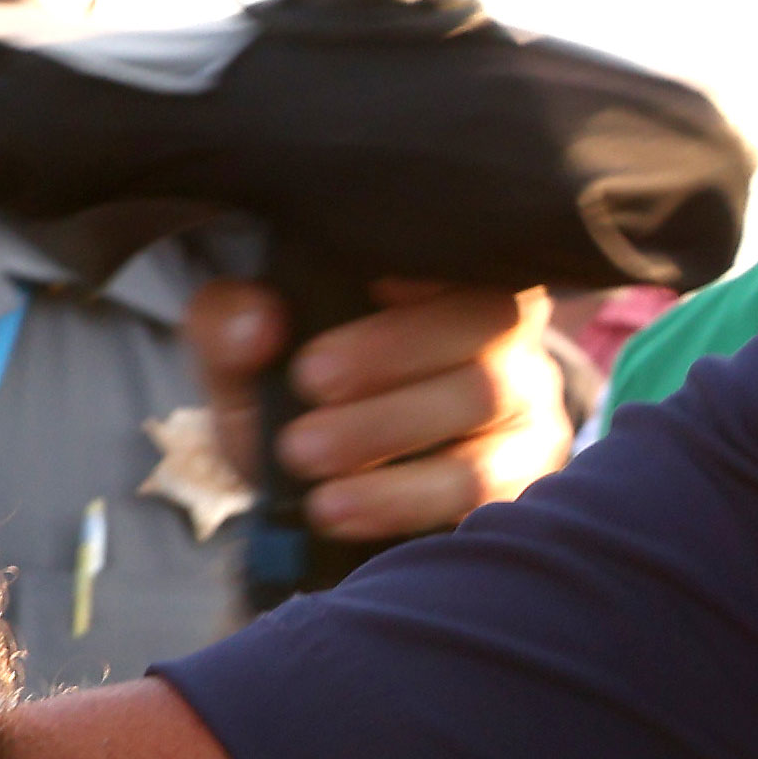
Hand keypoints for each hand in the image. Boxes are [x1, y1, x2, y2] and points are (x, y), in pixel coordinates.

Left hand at [180, 275, 576, 545]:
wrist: (323, 494)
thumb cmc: (297, 400)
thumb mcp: (245, 356)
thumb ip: (230, 325)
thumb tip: (259, 322)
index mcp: (447, 277)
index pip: (467, 248)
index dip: (431, 263)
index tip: (368, 283)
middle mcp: (506, 333)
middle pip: (485, 321)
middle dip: (392, 351)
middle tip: (307, 384)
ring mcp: (527, 406)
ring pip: (486, 400)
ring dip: (389, 430)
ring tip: (303, 457)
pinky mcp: (523, 479)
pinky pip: (487, 485)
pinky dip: (405, 497)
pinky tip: (340, 510)